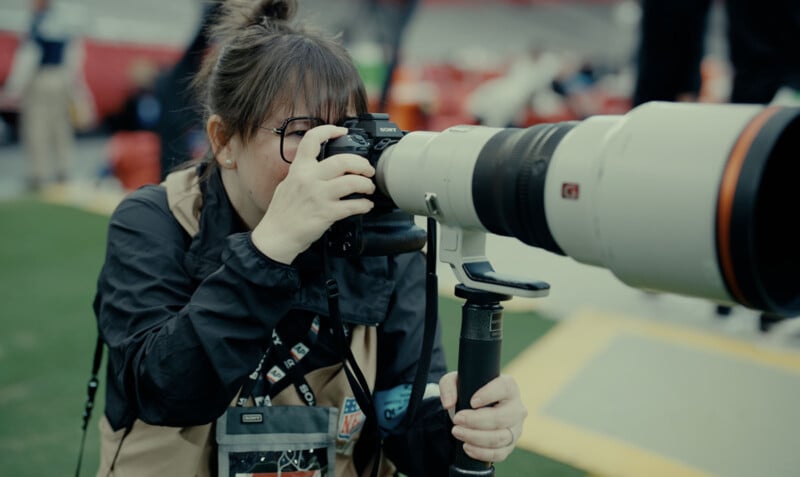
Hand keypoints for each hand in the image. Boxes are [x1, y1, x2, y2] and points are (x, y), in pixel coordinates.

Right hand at [252, 125, 375, 263]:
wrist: (276, 236)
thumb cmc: (282, 213)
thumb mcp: (287, 184)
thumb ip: (303, 173)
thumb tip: (320, 167)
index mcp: (299, 169)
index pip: (312, 140)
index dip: (329, 130)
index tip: (342, 131)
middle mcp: (309, 179)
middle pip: (342, 161)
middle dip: (361, 163)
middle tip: (368, 169)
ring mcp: (318, 196)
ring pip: (352, 182)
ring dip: (366, 184)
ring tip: (369, 188)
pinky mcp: (326, 214)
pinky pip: (352, 206)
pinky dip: (364, 205)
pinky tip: (366, 205)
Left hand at [439, 371, 527, 462]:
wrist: (474, 410)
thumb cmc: (469, 392)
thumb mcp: (456, 382)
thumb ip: (448, 386)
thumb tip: (448, 403)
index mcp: (509, 387)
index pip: (505, 388)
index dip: (489, 395)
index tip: (472, 402)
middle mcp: (516, 408)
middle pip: (502, 418)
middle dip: (476, 421)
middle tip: (457, 419)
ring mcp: (515, 429)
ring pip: (500, 438)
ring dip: (475, 437)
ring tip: (458, 432)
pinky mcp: (510, 445)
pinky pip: (499, 454)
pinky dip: (481, 453)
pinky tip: (467, 446)